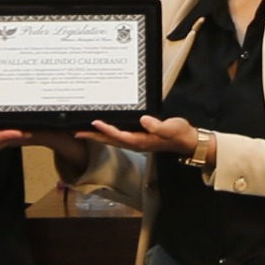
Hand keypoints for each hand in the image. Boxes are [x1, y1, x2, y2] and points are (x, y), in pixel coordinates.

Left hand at [88, 115, 212, 164]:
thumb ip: (158, 126)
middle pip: (110, 140)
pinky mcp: (138, 138)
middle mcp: (136, 143)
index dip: (107, 130)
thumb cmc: (179, 133)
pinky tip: (101, 130)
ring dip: (97, 136)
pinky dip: (107, 133)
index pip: (120, 135)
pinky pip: (118, 137)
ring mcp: (136, 142)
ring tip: (82, 131)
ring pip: (112, 140)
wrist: (187, 140)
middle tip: (76, 131)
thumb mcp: (172, 127)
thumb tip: (144, 121)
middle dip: (93, 136)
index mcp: (142, 141)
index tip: (94, 123)